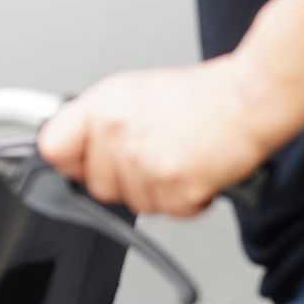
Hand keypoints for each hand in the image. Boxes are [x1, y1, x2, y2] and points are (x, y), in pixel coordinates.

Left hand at [36, 58, 282, 216]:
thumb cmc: (200, 96)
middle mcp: (116, 132)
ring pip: (134, 203)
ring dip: (157, 191)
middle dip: (124, 180)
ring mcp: (143, 162)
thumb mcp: (134, 92)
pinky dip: (186, 201)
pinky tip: (195, 172)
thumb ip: (101, 119)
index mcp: (102, 106)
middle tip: (151, 157)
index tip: (81, 163)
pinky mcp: (174, 186)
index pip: (53, 148)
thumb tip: (75, 144)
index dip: (69, 161)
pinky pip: (169, 211)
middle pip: (96, 186)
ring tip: (178, 158)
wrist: (250, 99)